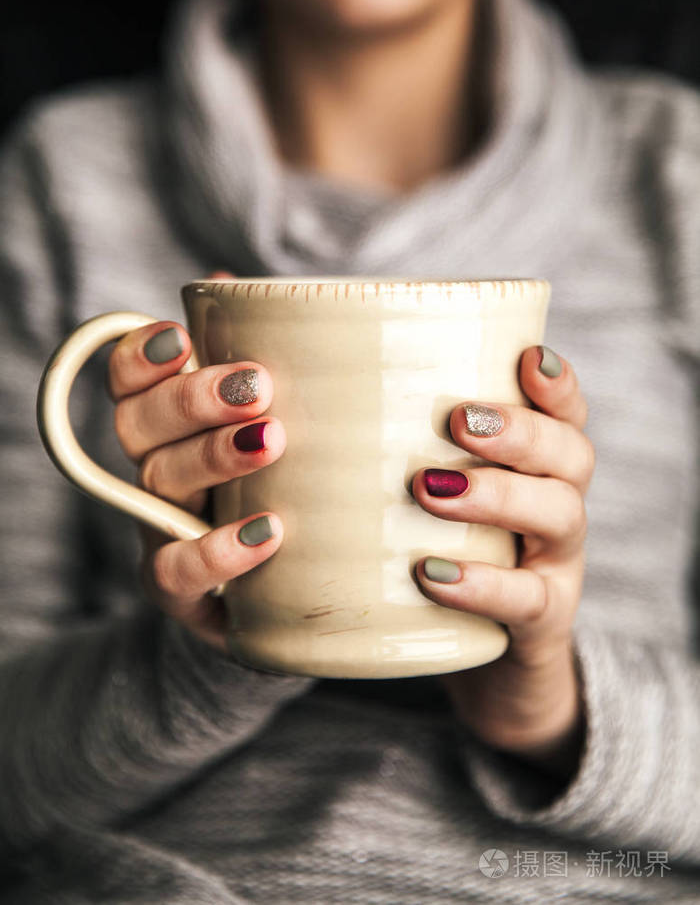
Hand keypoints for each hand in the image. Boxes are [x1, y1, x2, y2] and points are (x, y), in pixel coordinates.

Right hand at [109, 318, 284, 653]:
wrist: (287, 588)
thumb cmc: (286, 485)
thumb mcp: (287, 415)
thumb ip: (264, 354)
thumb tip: (235, 282)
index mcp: (170, 424)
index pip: (128, 381)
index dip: (140, 356)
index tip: (181, 335)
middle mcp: (154, 471)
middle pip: (138, 425)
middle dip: (191, 399)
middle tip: (257, 385)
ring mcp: (161, 529)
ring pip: (159, 484)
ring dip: (211, 455)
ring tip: (273, 439)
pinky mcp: (180, 590)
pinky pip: (175, 570)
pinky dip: (217, 550)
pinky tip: (269, 530)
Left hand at [412, 346, 593, 778]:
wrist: (482, 661)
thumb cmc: (438, 555)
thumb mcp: (430, 501)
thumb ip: (396, 452)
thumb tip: (293, 402)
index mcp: (537, 466)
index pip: (564, 412)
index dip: (555, 383)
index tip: (525, 356)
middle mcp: (557, 505)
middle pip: (570, 453)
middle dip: (520, 430)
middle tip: (458, 421)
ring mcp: (557, 565)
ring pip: (559, 515)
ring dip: (497, 494)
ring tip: (430, 488)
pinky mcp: (542, 621)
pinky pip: (527, 599)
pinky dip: (481, 583)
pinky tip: (431, 573)